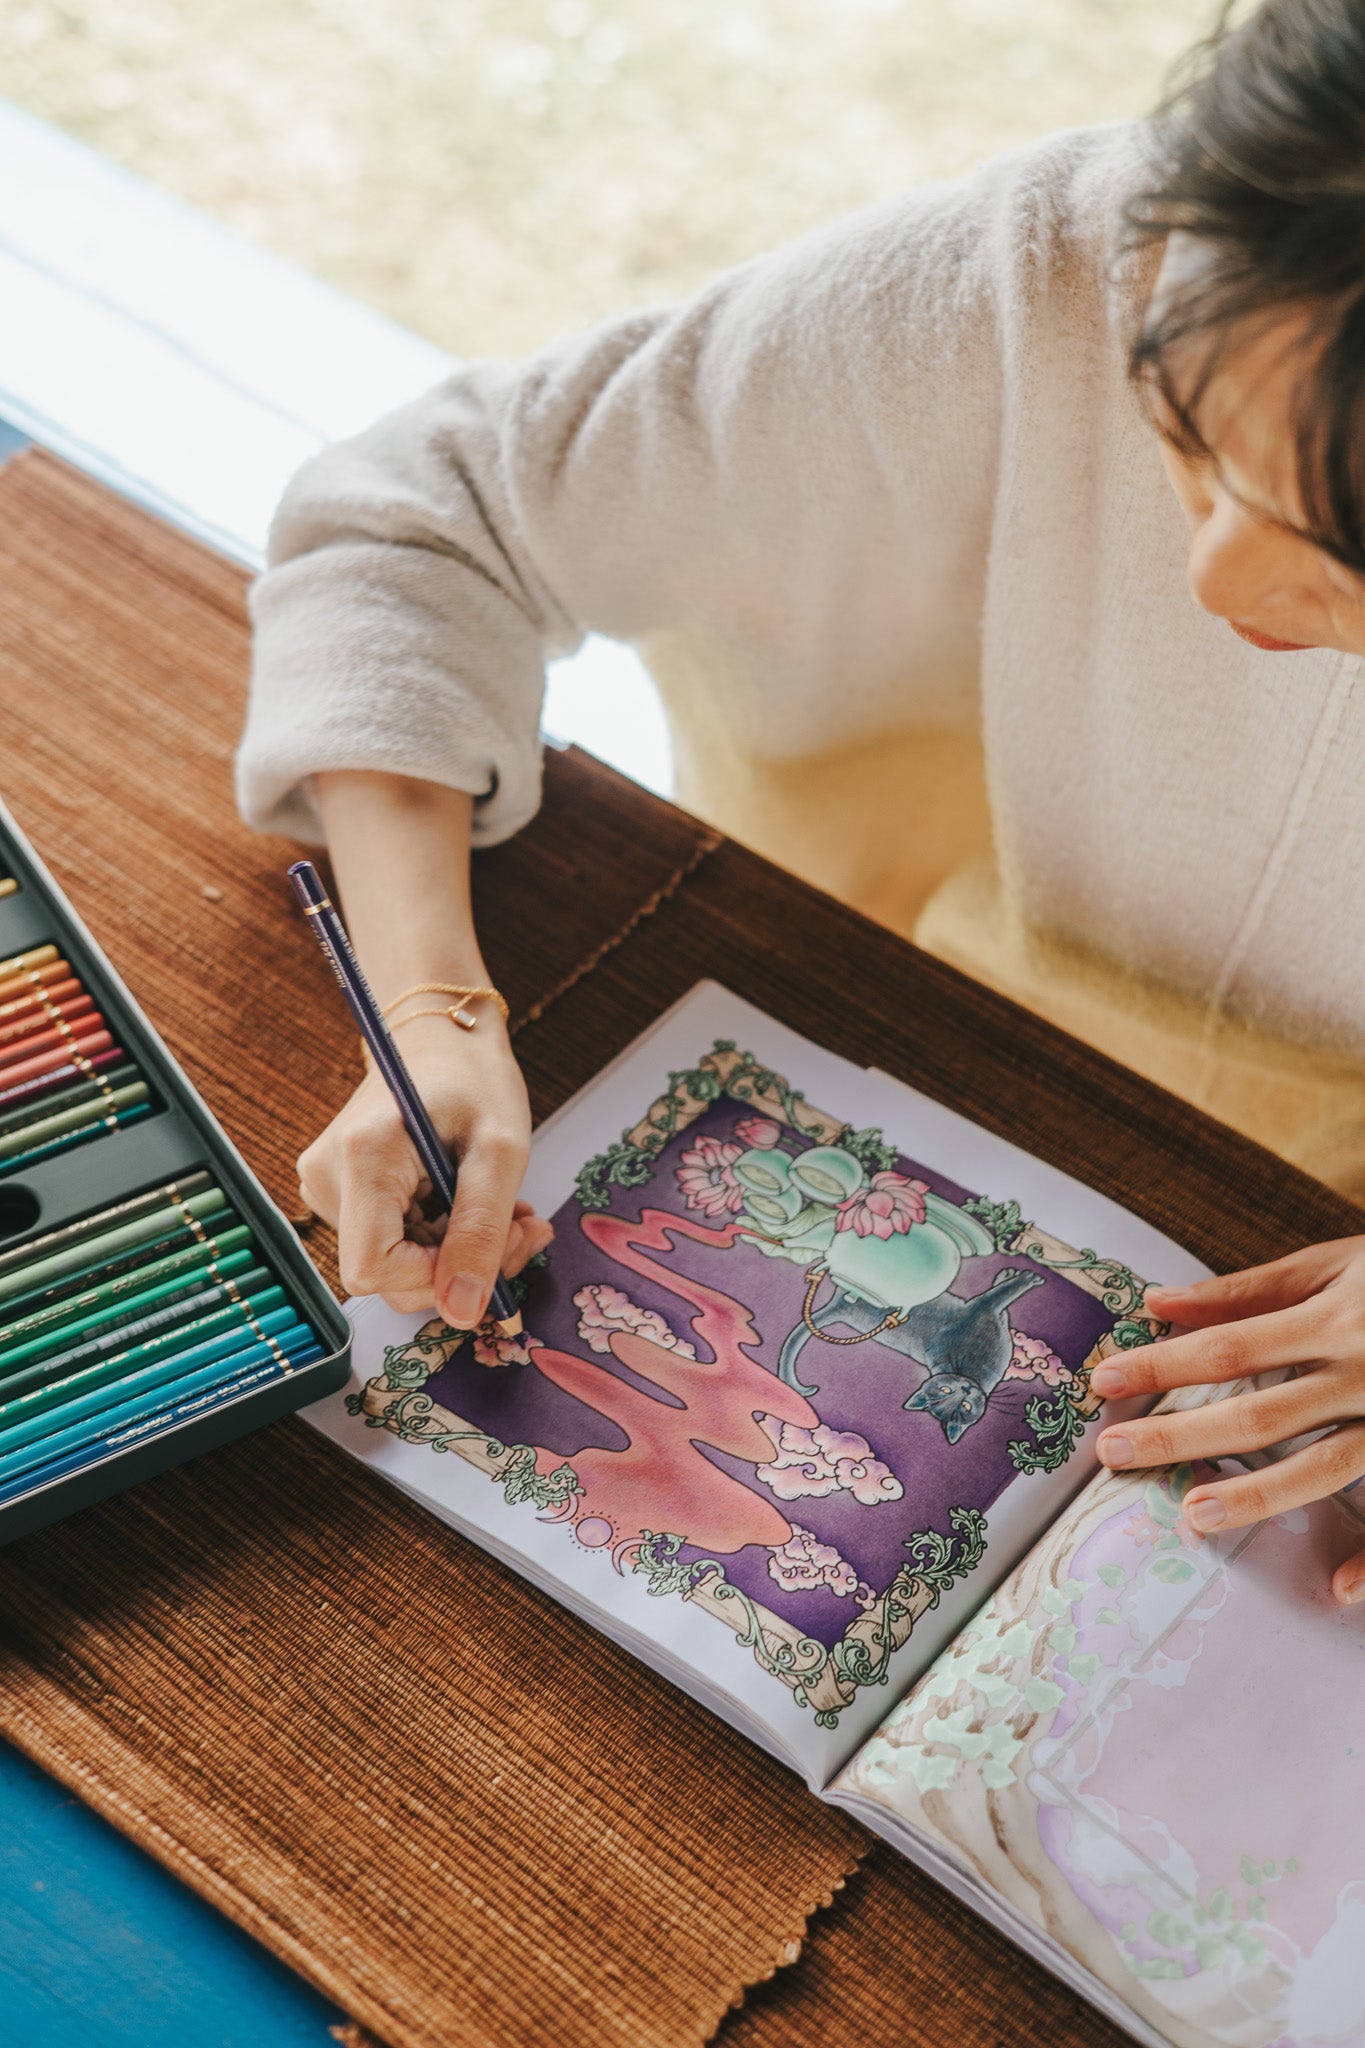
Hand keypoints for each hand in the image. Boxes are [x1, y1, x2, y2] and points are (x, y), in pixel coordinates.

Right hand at [297, 1010, 552, 1323]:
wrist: (441, 1035)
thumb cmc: (473, 1078)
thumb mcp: (500, 1151)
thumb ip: (482, 1232)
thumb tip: (462, 1312)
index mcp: (362, 1157)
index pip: (374, 1270)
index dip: (435, 1279)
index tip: (493, 1251)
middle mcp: (327, 1175)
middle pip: (386, 1274)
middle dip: (460, 1266)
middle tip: (520, 1226)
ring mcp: (326, 1184)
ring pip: (393, 1264)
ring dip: (457, 1250)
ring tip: (502, 1207)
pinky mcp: (338, 1191)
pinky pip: (390, 1243)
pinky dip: (439, 1237)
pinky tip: (468, 1201)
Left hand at [1091, 1238, 1364, 1603]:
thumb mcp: (1334, 1266)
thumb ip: (1249, 1289)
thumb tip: (1159, 1302)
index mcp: (1337, 1317)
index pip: (1231, 1347)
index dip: (1164, 1365)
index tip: (1103, 1381)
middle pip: (1263, 1412)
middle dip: (1183, 1434)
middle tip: (1114, 1452)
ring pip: (1324, 1466)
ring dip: (1257, 1495)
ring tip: (1193, 1513)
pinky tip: (1340, 1587)